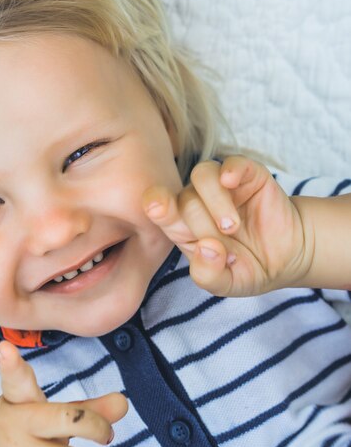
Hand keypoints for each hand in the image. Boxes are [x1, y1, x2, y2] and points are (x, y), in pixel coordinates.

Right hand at [0, 341, 127, 446]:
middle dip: (97, 427)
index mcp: (18, 401)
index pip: (16, 380)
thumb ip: (83, 410)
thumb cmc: (19, 442)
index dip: (12, 364)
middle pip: (71, 419)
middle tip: (106, 434)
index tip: (5, 349)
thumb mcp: (43, 419)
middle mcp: (16, 425)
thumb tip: (124, 402)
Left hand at [142, 155, 309, 296]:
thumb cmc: (249, 267)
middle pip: (184, 200)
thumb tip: (207, 249)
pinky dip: (231, 169)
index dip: (157, 207)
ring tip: (232, 227)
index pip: (159, 209)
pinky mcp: (247, 174)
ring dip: (215, 202)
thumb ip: (209, 275)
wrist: (290, 255)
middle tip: (227, 241)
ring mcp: (220, 185)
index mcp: (181, 226)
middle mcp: (196, 201)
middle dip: (203, 225)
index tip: (157, 209)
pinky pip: (233, 162)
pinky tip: (232, 182)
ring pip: (202, 175)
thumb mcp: (227, 284)